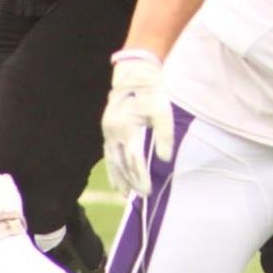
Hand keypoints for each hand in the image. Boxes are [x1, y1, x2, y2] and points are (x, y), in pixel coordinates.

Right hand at [102, 49, 173, 197]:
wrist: (134, 75)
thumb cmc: (152, 93)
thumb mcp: (163, 112)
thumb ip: (165, 136)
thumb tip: (165, 160)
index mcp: (127, 128)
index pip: (134, 160)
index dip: (141, 178)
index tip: (148, 191)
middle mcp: (114, 132)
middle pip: (122, 164)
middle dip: (131, 182)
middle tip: (140, 197)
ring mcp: (108, 131)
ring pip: (112, 160)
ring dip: (118, 178)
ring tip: (124, 194)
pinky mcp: (108, 129)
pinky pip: (109, 153)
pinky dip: (112, 167)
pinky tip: (116, 177)